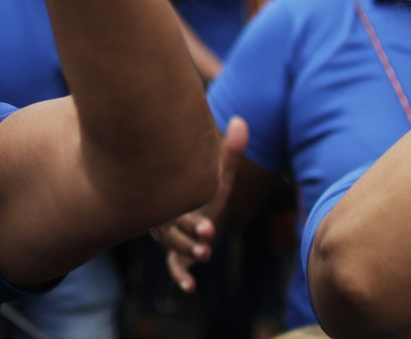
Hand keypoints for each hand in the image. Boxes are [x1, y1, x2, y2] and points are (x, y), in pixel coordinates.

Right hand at [153, 118, 248, 291]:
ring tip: (204, 257)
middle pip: (174, 229)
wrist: (186, 204)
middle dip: (190, 235)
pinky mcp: (177, 253)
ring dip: (188, 253)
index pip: (181, 208)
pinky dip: (180, 276)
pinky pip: (173, 265)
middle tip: (208, 240)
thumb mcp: (217, 174)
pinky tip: (189, 288)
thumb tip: (243, 121)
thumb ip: (230, 153)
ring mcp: (171, 237)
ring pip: (174, 246)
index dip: (194, 219)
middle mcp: (168, 216)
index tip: (210, 226)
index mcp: (176, 196)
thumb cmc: (203, 188)